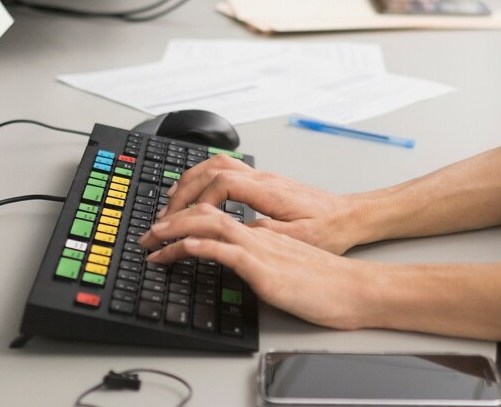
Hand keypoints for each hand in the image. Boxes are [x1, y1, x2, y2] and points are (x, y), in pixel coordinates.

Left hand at [140, 204, 364, 329]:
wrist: (353, 288)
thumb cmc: (325, 281)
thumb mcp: (287, 263)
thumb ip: (263, 255)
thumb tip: (239, 256)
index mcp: (264, 233)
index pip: (219, 213)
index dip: (188, 214)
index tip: (165, 226)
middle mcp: (260, 235)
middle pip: (209, 212)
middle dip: (173, 218)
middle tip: (148, 232)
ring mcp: (263, 250)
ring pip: (213, 226)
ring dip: (178, 229)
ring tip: (154, 237)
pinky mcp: (266, 270)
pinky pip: (230, 251)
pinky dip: (204, 246)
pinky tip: (185, 248)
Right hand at [149, 154, 360, 254]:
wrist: (350, 215)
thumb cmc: (329, 228)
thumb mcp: (297, 238)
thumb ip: (261, 233)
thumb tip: (230, 232)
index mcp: (269, 190)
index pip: (221, 183)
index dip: (196, 203)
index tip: (181, 225)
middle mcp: (263, 178)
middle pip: (212, 170)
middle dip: (182, 192)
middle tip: (162, 219)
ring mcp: (263, 178)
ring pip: (217, 164)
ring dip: (190, 183)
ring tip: (170, 206)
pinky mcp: (264, 183)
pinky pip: (226, 171)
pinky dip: (204, 180)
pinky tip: (196, 196)